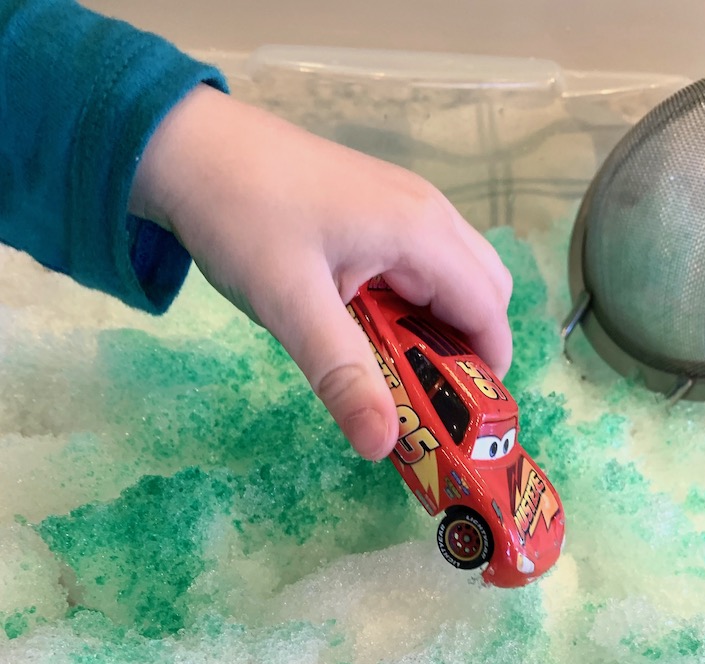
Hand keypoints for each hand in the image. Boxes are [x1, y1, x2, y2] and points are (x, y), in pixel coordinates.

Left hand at [129, 85, 512, 459]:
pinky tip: (361, 327)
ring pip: (450, 280)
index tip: (460, 423)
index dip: (486, 371)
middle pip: (483, 293)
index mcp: (422, 232)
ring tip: (386, 367)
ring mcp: (402, 206)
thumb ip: (343, 375)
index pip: (489, 312)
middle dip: (464, 350)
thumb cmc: (242, 216)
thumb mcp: (291, 304)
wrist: (184, 145)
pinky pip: (417, 267)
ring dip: (433, 329)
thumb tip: (385, 446)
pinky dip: (408, 306)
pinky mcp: (375, 210)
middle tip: (418, 397)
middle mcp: (427, 214)